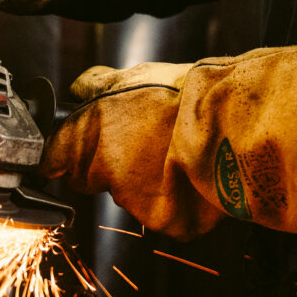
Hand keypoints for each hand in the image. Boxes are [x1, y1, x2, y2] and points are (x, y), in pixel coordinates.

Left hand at [43, 36, 296, 240]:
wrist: (242, 123)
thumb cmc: (193, 94)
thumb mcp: (137, 75)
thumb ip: (98, 86)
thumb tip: (79, 88)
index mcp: (92, 136)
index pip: (54, 160)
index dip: (66, 152)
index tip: (72, 149)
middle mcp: (108, 174)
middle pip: (93, 178)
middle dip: (112, 162)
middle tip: (147, 138)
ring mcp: (138, 203)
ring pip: (130, 196)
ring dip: (146, 179)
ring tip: (178, 150)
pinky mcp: (169, 221)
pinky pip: (163, 212)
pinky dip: (175, 198)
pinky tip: (193, 173)